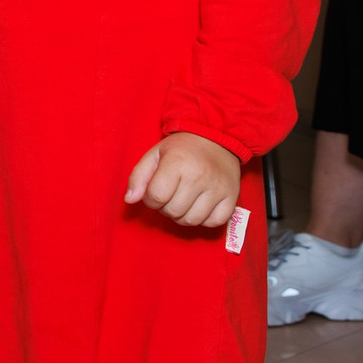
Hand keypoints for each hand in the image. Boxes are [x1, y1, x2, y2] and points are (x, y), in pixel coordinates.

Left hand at [125, 132, 242, 227]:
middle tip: (171, 194)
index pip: (156, 196)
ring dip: (182, 216)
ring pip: (192, 220)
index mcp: (177, 163)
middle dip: (165, 207)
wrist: (217, 139)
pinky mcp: (233, 197)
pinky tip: (200, 206)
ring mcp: (218, 188)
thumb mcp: (154, 155)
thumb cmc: (181, 149)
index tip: (155, 192)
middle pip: (173, 211)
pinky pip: (213, 223)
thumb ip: (138, 177)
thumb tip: (129, 200)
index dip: (150, 199)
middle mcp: (200, 177)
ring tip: (183, 201)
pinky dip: (203, 219)